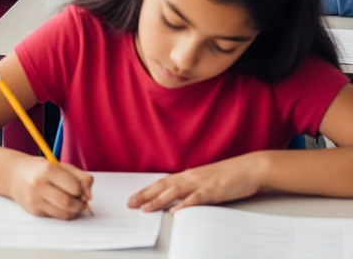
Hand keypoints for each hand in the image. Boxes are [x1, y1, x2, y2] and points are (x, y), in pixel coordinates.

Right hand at [8, 156, 92, 219]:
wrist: (15, 175)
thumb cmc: (41, 169)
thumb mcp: (61, 166)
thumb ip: (80, 177)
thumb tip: (89, 196)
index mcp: (47, 169)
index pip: (73, 187)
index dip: (81, 190)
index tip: (80, 188)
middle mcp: (39, 185)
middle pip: (68, 203)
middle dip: (80, 204)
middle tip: (80, 200)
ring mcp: (35, 199)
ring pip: (64, 213)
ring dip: (74, 211)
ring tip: (73, 203)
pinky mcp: (34, 211)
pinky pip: (56, 216)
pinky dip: (63, 213)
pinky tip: (60, 204)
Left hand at [127, 155, 262, 212]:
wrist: (249, 167)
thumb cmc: (229, 175)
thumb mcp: (207, 181)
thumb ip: (193, 188)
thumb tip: (180, 199)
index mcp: (188, 175)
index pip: (162, 183)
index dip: (147, 190)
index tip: (133, 198)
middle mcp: (191, 177)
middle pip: (163, 186)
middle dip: (145, 195)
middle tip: (130, 203)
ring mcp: (202, 183)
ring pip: (175, 191)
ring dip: (159, 200)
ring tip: (146, 208)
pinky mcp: (214, 190)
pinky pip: (196, 198)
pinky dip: (185, 204)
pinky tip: (175, 211)